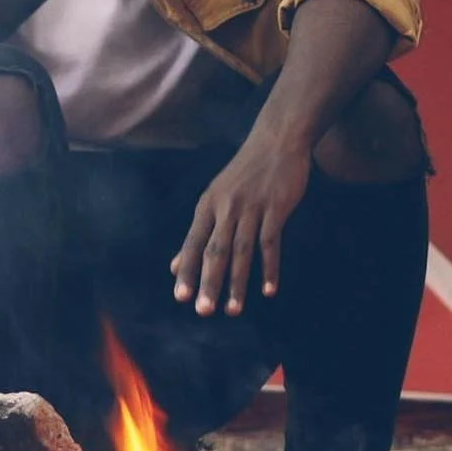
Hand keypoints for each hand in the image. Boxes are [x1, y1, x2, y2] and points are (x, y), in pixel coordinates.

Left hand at [171, 128, 313, 315]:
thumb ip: (198, 233)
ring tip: (233, 310)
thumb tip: (174, 266)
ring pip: (241, 251)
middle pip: (215, 250)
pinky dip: (269, 268)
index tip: (181, 298)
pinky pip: (270, 243)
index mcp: (208, 204)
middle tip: (204, 311)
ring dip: (237, 283)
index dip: (186, 271)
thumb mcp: (216, 197)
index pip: (193, 243)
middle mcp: (227, 207)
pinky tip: (268, 290)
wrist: (277, 139)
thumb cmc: (245, 172)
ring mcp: (252, 208)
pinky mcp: (276, 208)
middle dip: (209, 283)